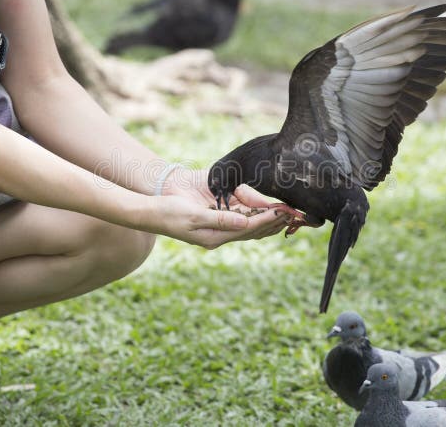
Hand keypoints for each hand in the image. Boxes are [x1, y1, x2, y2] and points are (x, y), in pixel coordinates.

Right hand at [152, 167, 294, 248]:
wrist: (151, 210)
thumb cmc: (170, 212)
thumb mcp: (195, 216)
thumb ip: (221, 219)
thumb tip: (246, 223)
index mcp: (215, 237)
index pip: (249, 229)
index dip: (268, 219)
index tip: (283, 211)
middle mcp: (220, 234)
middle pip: (254, 230)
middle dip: (274, 221)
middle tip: (293, 213)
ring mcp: (218, 226)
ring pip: (249, 226)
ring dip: (267, 218)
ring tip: (285, 212)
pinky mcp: (215, 217)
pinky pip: (240, 218)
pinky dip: (254, 213)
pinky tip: (264, 208)